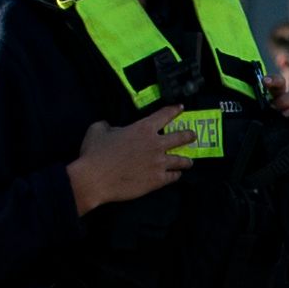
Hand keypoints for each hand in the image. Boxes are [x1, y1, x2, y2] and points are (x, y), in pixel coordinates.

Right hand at [67, 109, 200, 212]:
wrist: (95, 179)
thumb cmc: (95, 153)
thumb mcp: (98, 130)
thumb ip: (109, 126)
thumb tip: (111, 127)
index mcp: (143, 129)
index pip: (164, 115)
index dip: (174, 110)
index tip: (181, 107)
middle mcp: (156, 144)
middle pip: (181, 137)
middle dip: (189, 135)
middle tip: (193, 136)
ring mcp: (159, 163)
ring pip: (182, 160)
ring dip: (186, 160)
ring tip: (189, 162)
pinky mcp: (157, 180)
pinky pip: (173, 177)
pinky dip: (175, 175)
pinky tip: (176, 175)